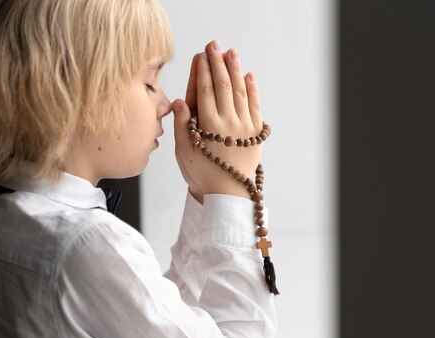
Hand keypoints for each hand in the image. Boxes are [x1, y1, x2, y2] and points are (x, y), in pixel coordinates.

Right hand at [173, 41, 263, 200]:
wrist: (227, 195)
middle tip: (215, 45)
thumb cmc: (202, 174)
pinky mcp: (255, 134)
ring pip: (239, 92)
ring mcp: (244, 127)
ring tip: (231, 53)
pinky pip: (255, 106)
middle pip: (223, 86)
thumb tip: (179, 101)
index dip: (203, 70)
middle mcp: (228, 123)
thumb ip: (182, 126)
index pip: (205, 91)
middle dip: (218, 63)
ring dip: (235, 70)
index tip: (202, 54)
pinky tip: (248, 76)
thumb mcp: (184, 152)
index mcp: (209, 126)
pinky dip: (252, 90)